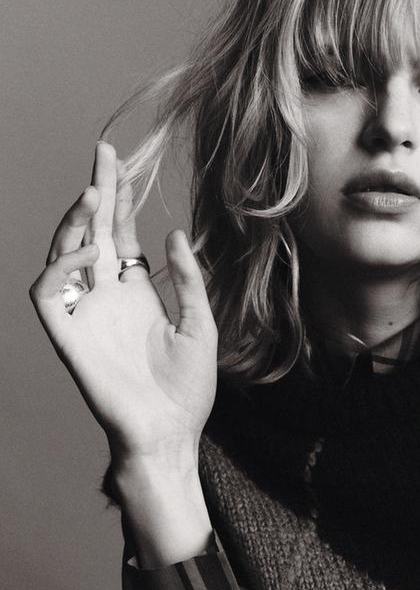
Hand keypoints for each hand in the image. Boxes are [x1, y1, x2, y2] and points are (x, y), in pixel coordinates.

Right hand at [29, 141, 217, 465]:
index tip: (121, 164)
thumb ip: (188, 281)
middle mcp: (107, 298)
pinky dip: (61, 268)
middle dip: (96, 193)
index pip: (122, 235)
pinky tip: (91, 255)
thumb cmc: (187, 390)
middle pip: (94, 233)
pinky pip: (48, 293)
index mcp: (137, 294)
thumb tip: (173, 232)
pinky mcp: (68, 337)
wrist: (169, 434)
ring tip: (94, 194)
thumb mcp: (200, 327)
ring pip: (64, 254)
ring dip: (75, 222)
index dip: (119, 200)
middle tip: (102, 155)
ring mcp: (85, 315)